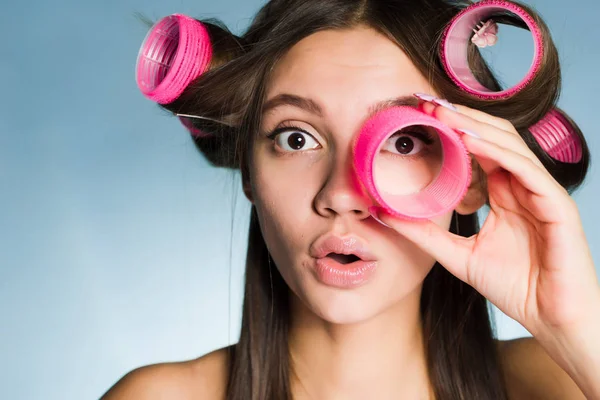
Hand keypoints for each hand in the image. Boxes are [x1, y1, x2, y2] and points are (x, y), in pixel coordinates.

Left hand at [374, 96, 599, 339]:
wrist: (552, 318)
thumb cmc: (514, 286)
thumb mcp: (457, 256)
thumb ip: (424, 234)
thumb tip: (383, 214)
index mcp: (504, 193)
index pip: (478, 151)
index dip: (451, 131)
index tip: (418, 116)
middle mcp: (523, 186)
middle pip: (492, 138)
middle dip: (459, 118)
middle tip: (424, 102)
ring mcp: (541, 192)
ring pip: (509, 146)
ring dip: (474, 126)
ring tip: (442, 112)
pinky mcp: (557, 205)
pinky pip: (527, 170)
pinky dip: (499, 153)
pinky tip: (471, 141)